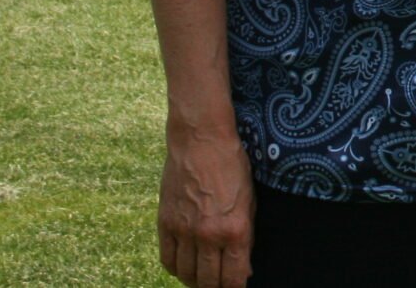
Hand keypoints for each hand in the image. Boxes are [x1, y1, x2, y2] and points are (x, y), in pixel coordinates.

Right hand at [156, 128, 254, 287]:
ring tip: (201, 278)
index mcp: (235, 229)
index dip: (234, 287)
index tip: (235, 286)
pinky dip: (175, 268)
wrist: (202, 142)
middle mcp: (208, 234)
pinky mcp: (165, 223)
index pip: (232, 278)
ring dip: (194, 280)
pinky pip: (167, 259)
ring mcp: (184, 230)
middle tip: (218, 284)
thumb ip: (245, 238)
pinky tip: (183, 266)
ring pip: (186, 274)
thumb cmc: (232, 168)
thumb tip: (242, 270)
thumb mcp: (250, 201)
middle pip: (208, 281)